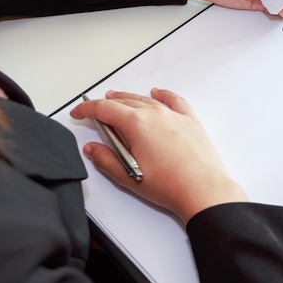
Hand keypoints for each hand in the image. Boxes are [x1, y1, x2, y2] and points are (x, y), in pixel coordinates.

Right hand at [70, 89, 247, 223]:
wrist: (203, 189)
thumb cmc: (170, 185)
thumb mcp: (128, 176)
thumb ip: (106, 160)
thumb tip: (93, 149)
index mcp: (137, 124)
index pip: (104, 109)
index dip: (87, 110)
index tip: (79, 113)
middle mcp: (155, 114)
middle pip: (124, 102)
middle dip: (106, 104)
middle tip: (96, 111)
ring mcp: (174, 115)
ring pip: (146, 100)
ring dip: (129, 98)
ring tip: (118, 99)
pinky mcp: (189, 121)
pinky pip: (174, 100)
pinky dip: (163, 95)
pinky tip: (157, 93)